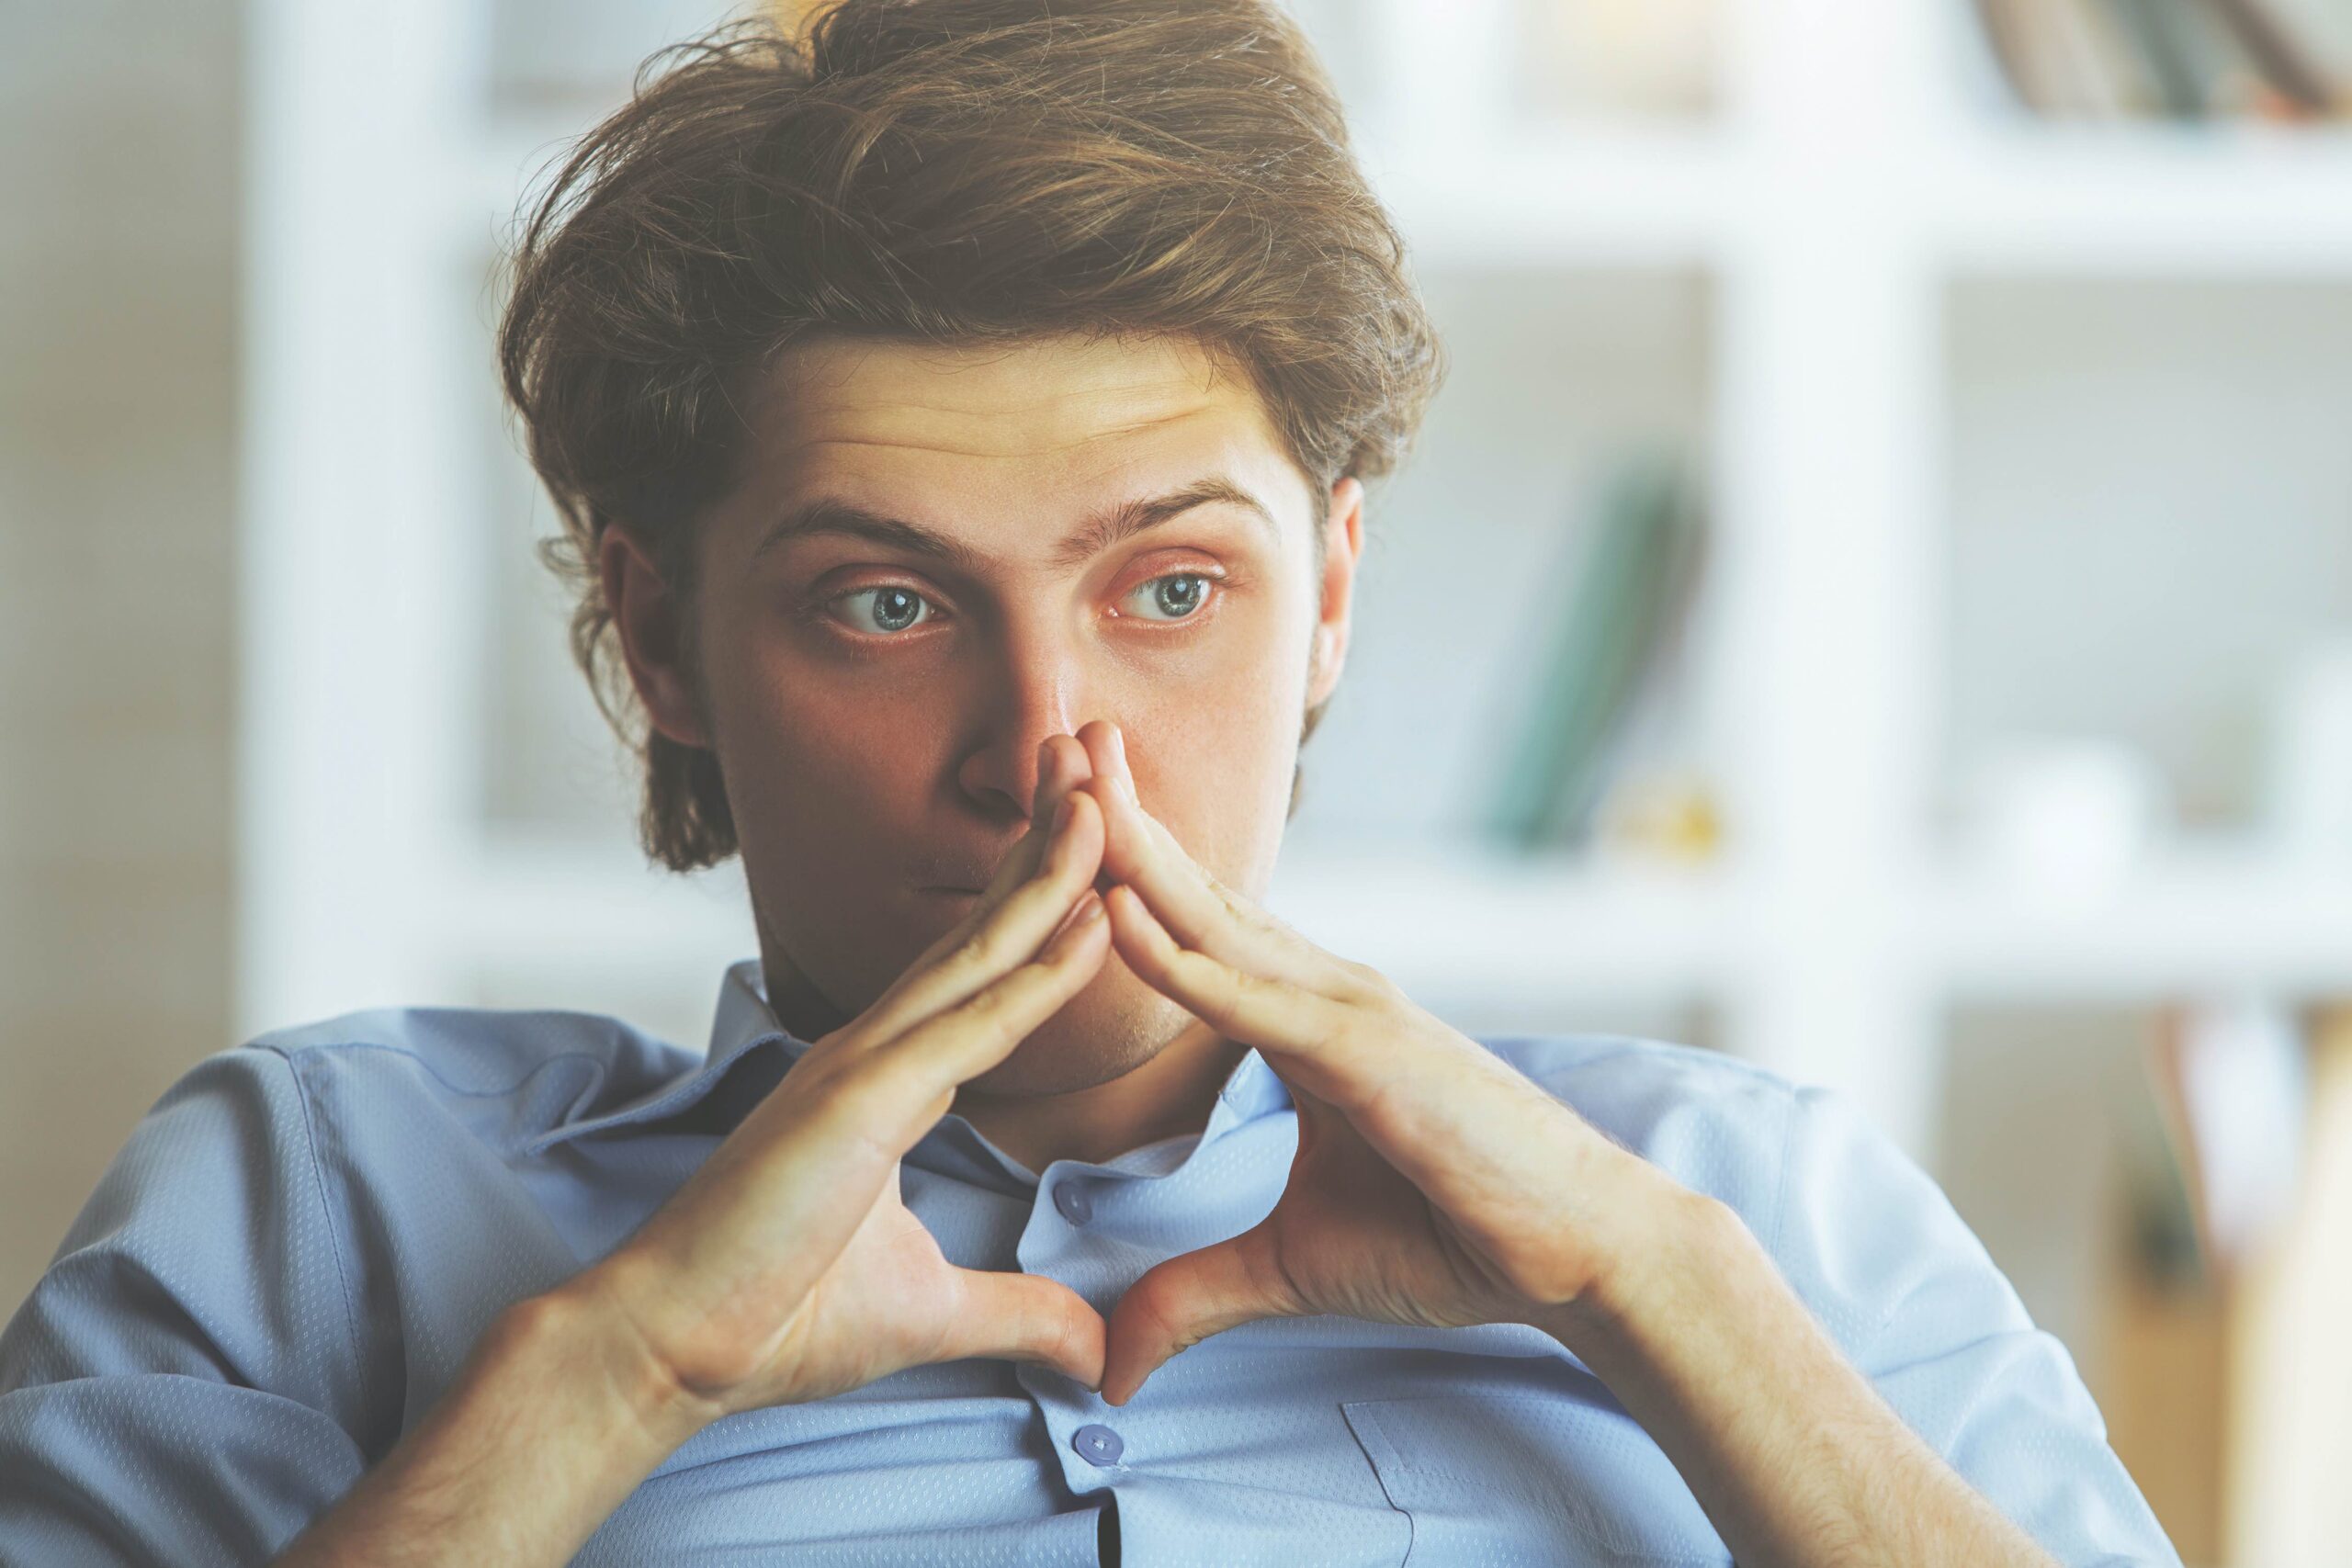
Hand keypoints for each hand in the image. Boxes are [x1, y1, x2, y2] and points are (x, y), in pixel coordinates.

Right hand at [568, 746, 1117, 1425]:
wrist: (667, 1350)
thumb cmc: (774, 1318)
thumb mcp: (930, 1312)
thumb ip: (1018, 1314)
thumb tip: (1095, 1353)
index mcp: (885, 1077)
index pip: (980, 972)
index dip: (1040, 902)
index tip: (1100, 843)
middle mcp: (873, 1050)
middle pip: (983, 930)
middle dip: (1048, 848)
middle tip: (1105, 764)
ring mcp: (860, 1066)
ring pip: (978, 955)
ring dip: (1051, 876)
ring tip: (1107, 801)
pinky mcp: (853, 1104)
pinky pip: (966, 1029)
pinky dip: (1033, 976)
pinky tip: (1091, 926)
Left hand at [1064, 720, 1665, 1405]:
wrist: (1579, 1256)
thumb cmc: (1453, 1236)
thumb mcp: (1288, 1268)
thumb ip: (1193, 1294)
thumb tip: (1112, 1361)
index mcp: (1305, 1018)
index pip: (1195, 929)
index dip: (1125, 868)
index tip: (1052, 814)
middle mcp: (1325, 991)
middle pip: (1196, 893)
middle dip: (1120, 818)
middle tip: (1051, 738)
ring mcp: (1351, 1012)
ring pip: (1216, 923)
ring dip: (1133, 854)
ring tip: (1063, 785)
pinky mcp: (1372, 1056)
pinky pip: (1255, 1001)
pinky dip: (1183, 958)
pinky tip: (1120, 913)